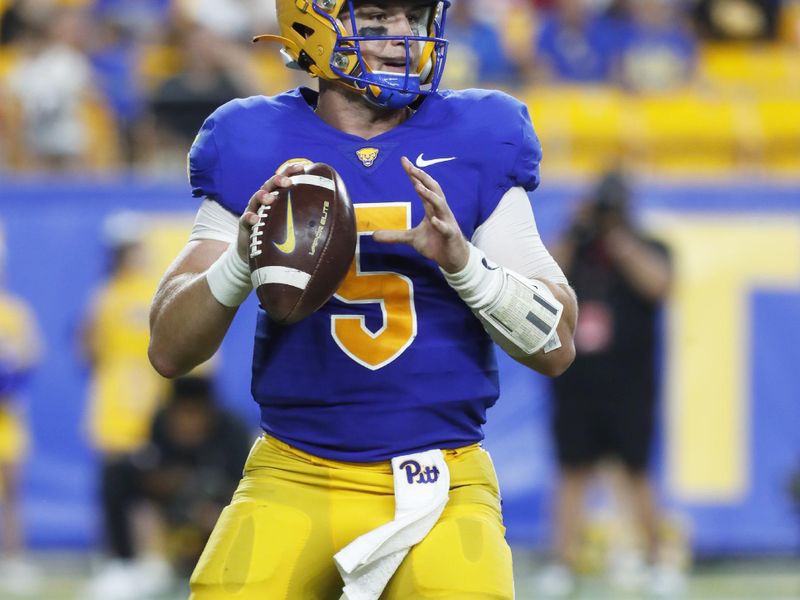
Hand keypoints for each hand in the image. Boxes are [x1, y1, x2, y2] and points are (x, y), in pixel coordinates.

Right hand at [237, 162, 306, 260]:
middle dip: (278, 180)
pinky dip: (250, 217)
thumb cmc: (281, 236)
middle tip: (288, 182)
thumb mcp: (296, 225)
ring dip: (263, 196)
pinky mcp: (246, 224)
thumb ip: (311, 219)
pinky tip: (256, 218)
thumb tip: (340, 220)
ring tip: (270, 198)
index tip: (302, 167)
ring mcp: (254, 210)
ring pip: (256, 198)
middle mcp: (265, 200)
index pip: (284, 179)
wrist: (259, 252)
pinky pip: (246, 218)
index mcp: (278, 197)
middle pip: (270, 184)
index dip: (291, 171)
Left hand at [373, 156, 469, 272]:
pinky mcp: (451, 235)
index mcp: (431, 209)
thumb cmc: (436, 244)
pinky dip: (440, 224)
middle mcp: (440, 211)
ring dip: (430, 195)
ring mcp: (447, 222)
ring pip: (441, 204)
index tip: (404, 160)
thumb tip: (373, 235)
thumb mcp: (412, 239)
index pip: (422, 187)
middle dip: (423, 177)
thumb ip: (395, 235)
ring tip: (418, 187)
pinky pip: (446, 228)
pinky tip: (433, 220)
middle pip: (433, 189)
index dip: (414, 174)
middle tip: (411, 167)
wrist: (453, 259)